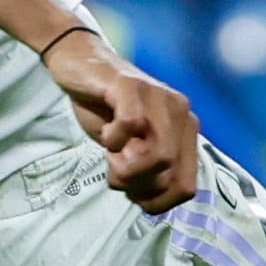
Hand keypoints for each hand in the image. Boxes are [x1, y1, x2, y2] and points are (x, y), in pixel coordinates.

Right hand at [43, 27, 200, 212]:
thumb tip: (149, 200)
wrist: (79, 62)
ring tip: (110, 152)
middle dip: (136, 184)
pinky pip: (131, 125)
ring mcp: (159, 98)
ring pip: (158, 155)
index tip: (134, 196)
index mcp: (184, 131)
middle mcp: (180, 113)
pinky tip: (106, 133)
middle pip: (169, 174)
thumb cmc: (105, 109)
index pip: (186, 187)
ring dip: (124, 166)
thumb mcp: (128, 150)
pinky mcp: (132, 86)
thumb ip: (145, 172)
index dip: (158, 202)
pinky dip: (113, 139)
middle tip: (114, 171)